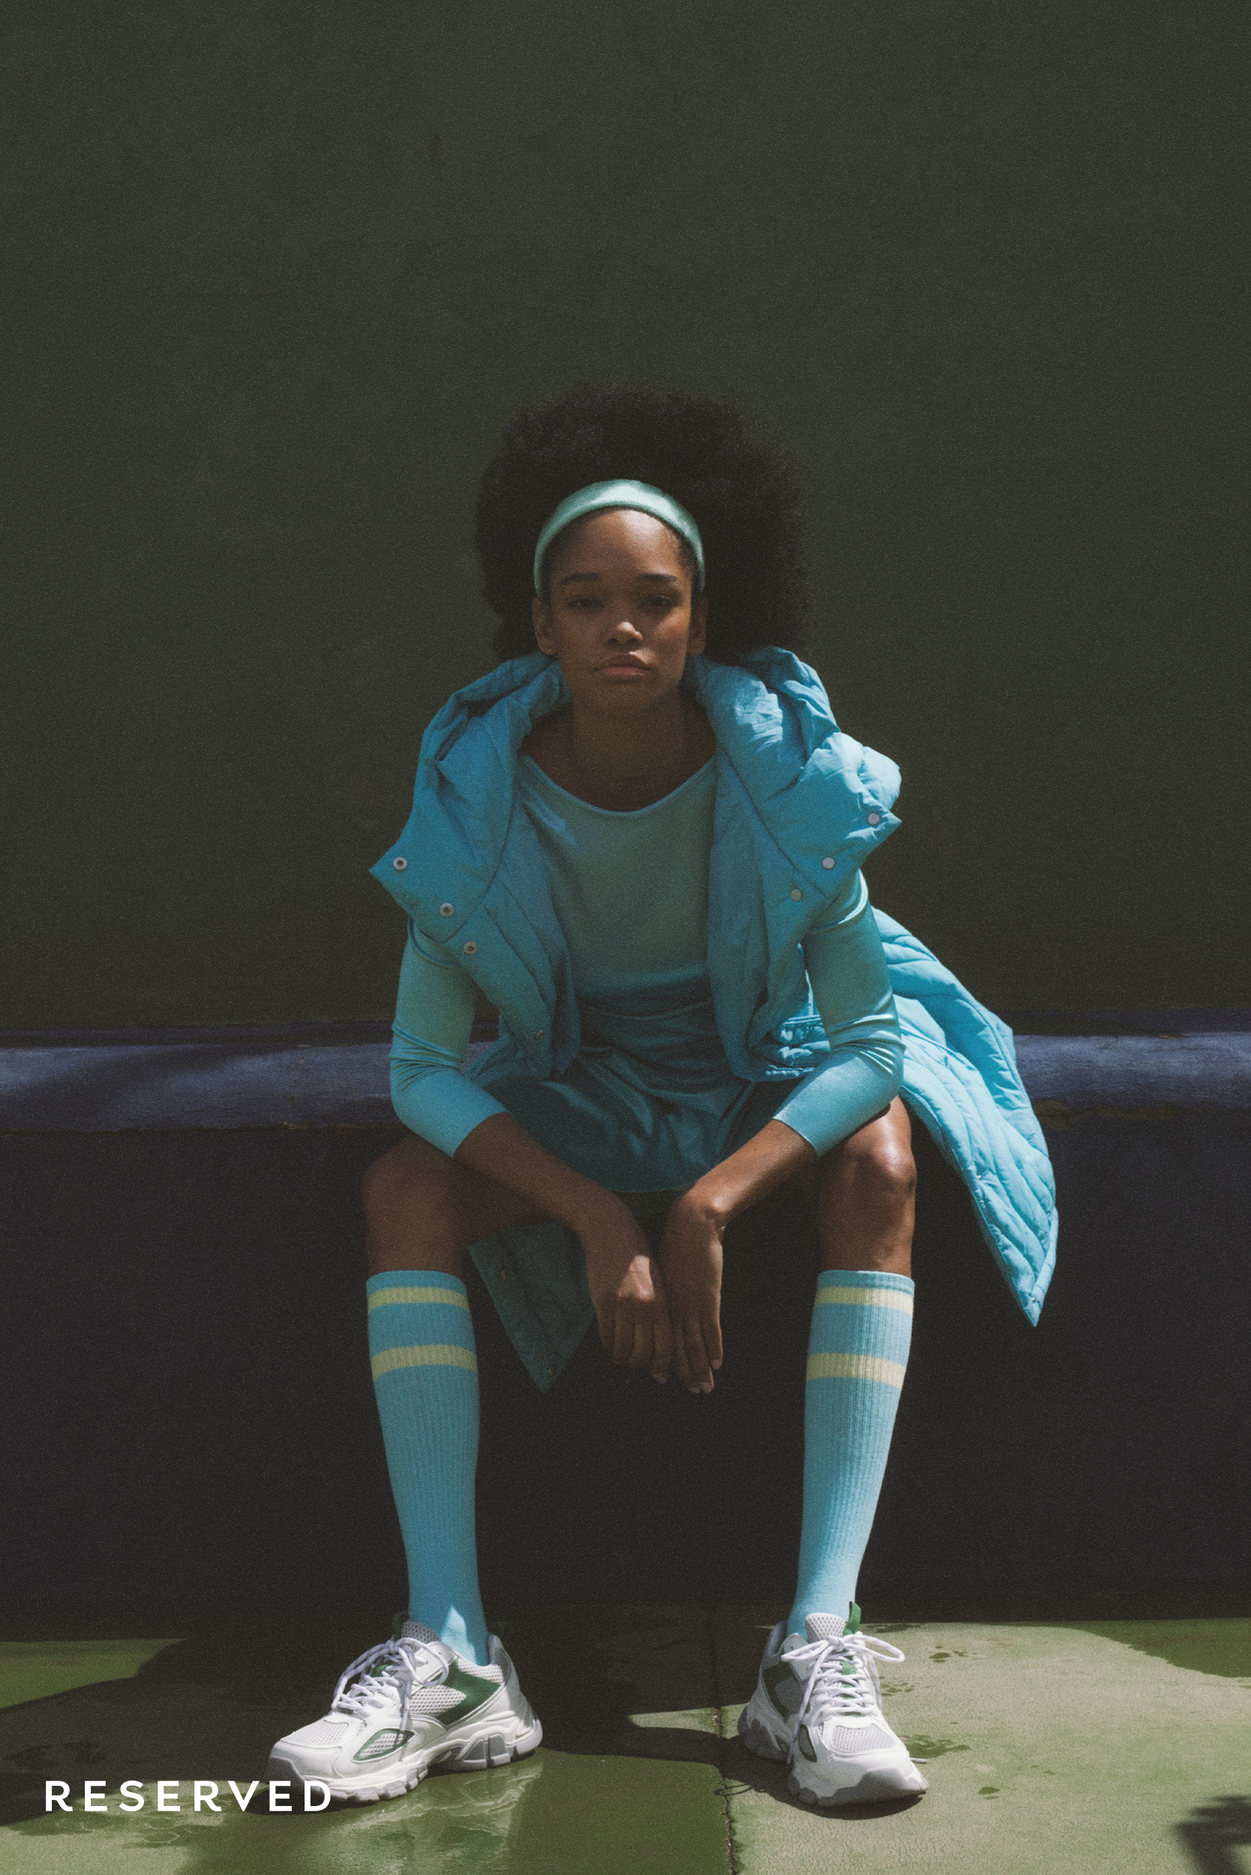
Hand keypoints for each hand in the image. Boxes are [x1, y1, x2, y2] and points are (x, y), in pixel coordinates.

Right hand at [580, 1202, 674, 1381]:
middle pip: (643, 1353)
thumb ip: (659, 1310)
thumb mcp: (656, 1281)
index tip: (659, 1374)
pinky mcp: (603, 1300)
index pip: (665, 1347)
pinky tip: (610, 1343)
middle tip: (634, 1364)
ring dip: (621, 1357)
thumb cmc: (637, 1256)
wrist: (612, 1229)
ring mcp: (623, 1304)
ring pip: (623, 1348)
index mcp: (662, 1301)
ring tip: (620, 1355)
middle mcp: (645, 1306)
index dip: (662, 1365)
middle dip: (639, 1365)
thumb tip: (658, 1342)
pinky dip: (608, 1345)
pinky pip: (606, 1335)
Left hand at [658, 1193, 724, 1392]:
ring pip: (694, 1346)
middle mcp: (674, 1309)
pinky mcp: (708, 1298)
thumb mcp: (663, 1269)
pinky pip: (711, 1330)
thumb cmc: (676, 1243)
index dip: (668, 1362)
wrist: (691, 1225)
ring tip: (704, 1387)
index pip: (663, 1341)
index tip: (669, 1379)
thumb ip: (665, 1289)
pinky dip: (714, 1348)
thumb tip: (663, 1301)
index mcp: (661, 1303)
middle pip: (678, 1349)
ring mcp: (691, 1305)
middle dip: (686, 1373)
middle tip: (694, 1392)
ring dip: (700, 1369)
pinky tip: (716, 1364)